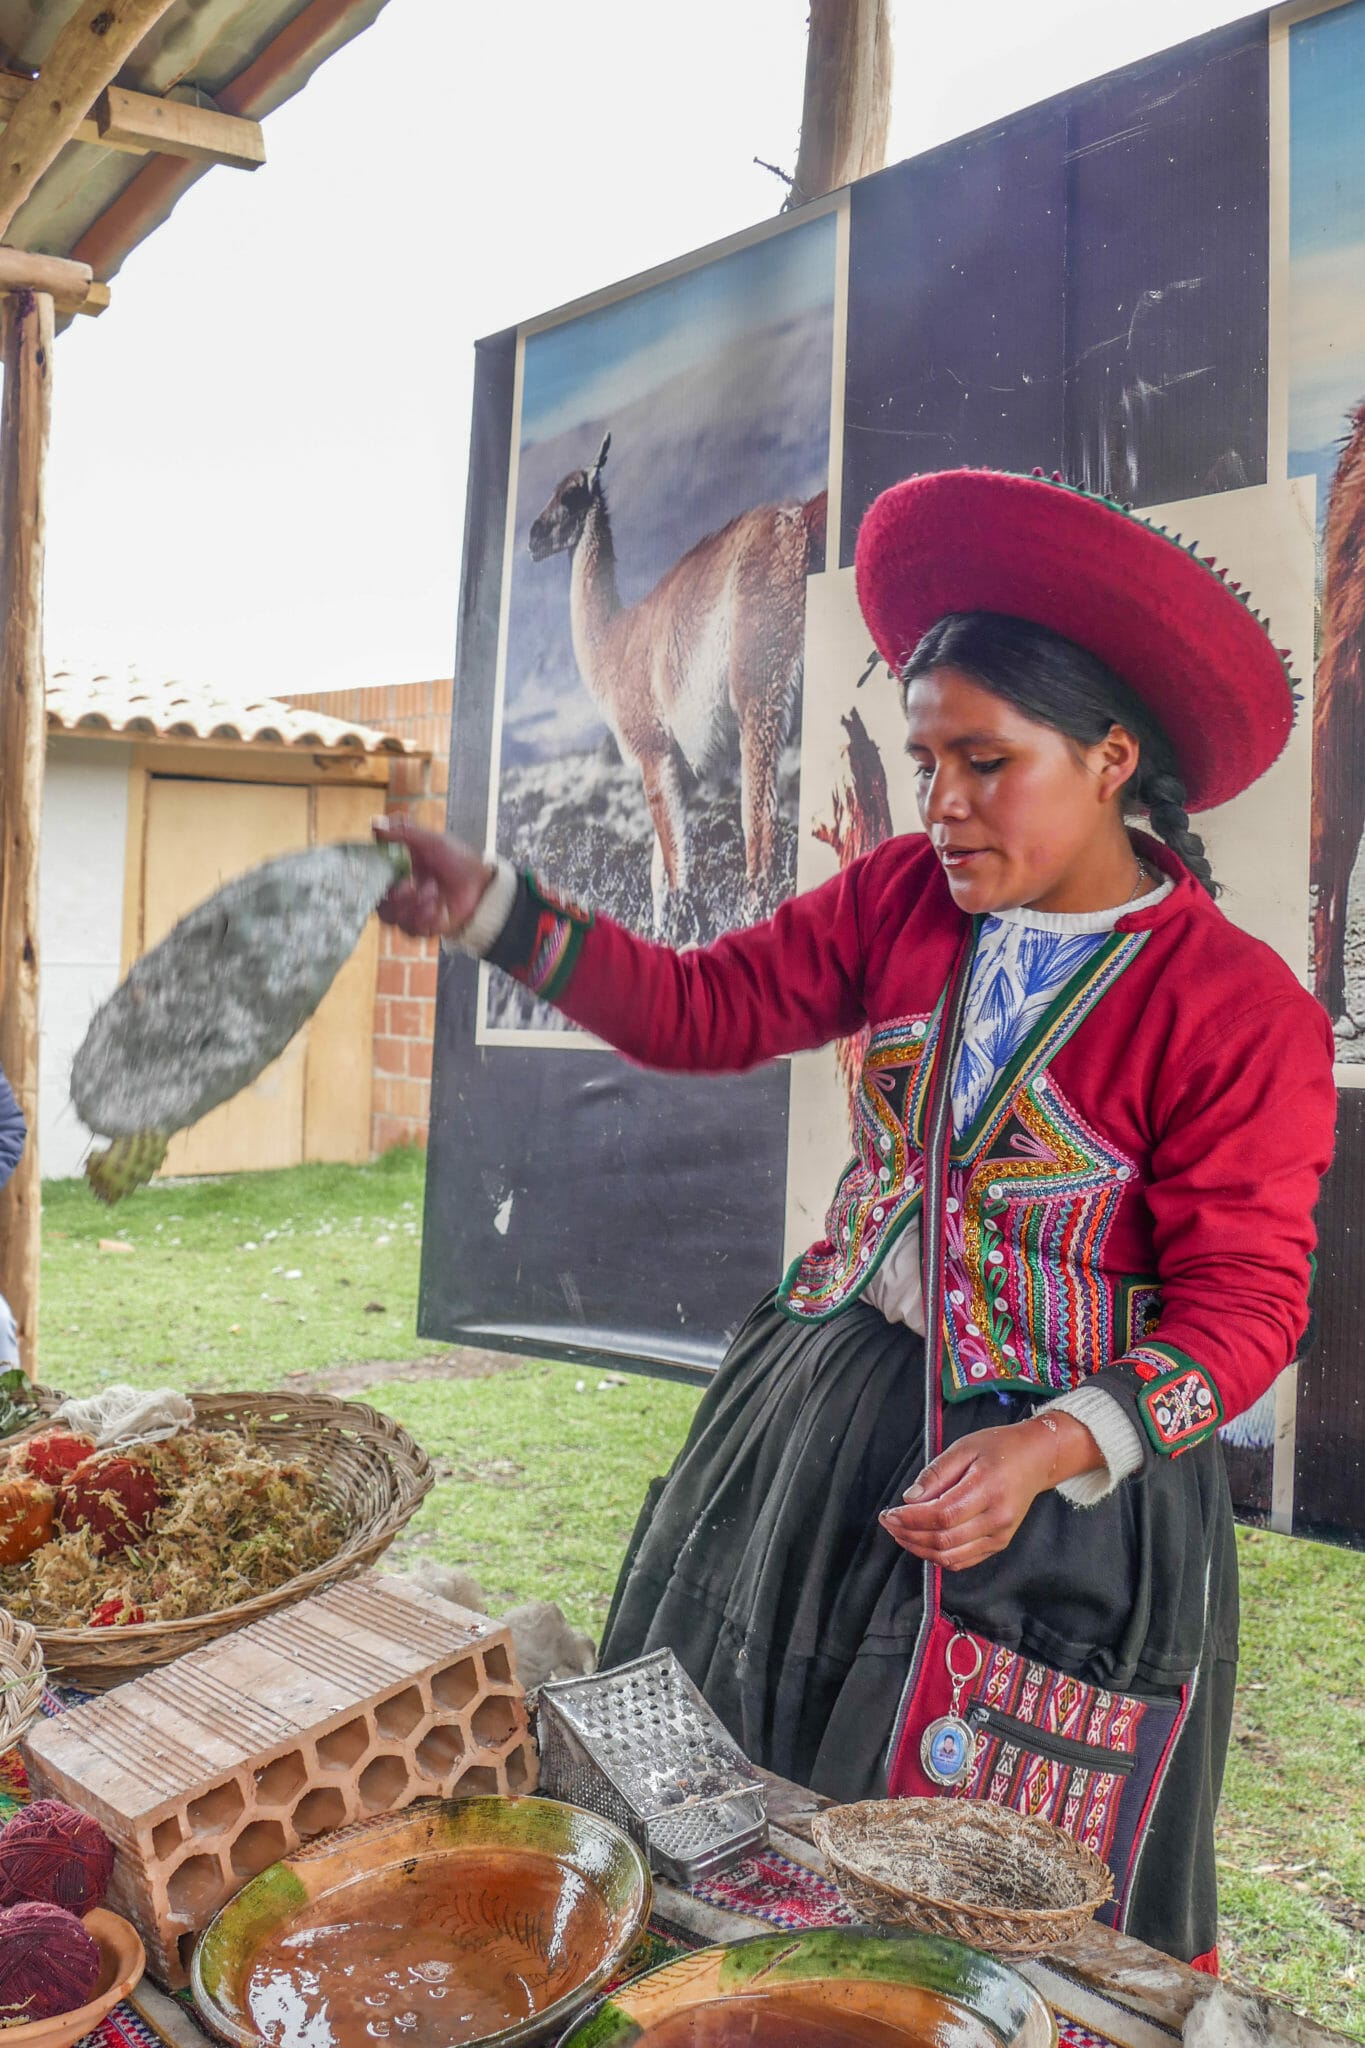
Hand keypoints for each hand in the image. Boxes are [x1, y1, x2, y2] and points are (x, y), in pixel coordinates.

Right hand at [373, 816, 494, 938]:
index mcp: (395, 871)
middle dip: (396, 897)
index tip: (387, 875)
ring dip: (413, 906)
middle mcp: (398, 894)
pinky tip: (438, 908)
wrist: (481, 886)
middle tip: (412, 887)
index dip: (373, 880)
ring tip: (433, 894)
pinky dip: (425, 918)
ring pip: (392, 919)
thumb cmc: (457, 860)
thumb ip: (402, 831)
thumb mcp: (431, 841)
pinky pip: (411, 930)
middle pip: (378, 905)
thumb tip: (374, 824)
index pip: (370, 880)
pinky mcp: (421, 927)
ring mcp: (409, 912)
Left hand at [879, 1413, 1103, 1571]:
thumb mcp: (964, 1447)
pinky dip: (938, 1557)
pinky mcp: (999, 1544)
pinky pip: (963, 1561)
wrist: (1037, 1459)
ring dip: (920, 1549)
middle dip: (909, 1535)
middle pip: (944, 1539)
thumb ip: (936, 1473)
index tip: (889, 1513)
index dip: (911, 1519)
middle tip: (888, 1523)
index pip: (942, 1515)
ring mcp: (1000, 1535)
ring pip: (951, 1556)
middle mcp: (997, 1518)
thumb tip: (909, 1499)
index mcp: (987, 1489)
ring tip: (900, 1534)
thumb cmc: (1000, 1448)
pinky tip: (922, 1543)